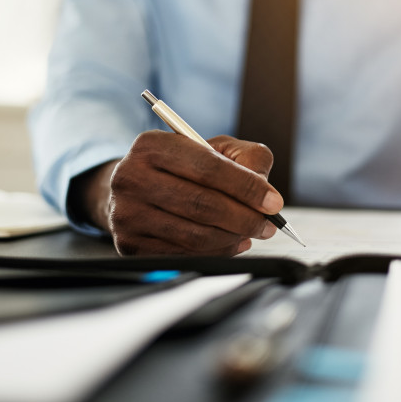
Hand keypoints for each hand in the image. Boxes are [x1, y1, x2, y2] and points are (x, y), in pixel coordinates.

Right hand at [78, 132, 283, 255]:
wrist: (133, 189)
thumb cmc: (179, 167)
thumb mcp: (211, 148)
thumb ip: (245, 158)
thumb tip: (265, 188)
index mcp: (151, 145)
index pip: (208, 168)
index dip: (246, 187)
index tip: (273, 201)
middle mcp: (131, 177)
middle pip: (202, 204)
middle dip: (245, 217)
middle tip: (268, 224)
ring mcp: (127, 213)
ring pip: (195, 234)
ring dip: (232, 238)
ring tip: (251, 233)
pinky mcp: (128, 244)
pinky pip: (183, 255)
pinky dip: (215, 253)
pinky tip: (229, 243)